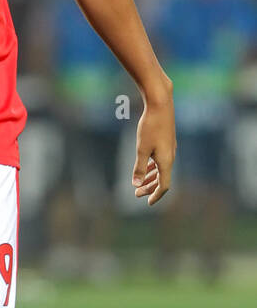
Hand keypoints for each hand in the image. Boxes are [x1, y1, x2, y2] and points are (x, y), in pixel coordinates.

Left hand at [132, 89, 175, 205]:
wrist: (160, 104)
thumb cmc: (150, 126)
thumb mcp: (141, 149)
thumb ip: (139, 167)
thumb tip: (136, 185)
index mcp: (166, 161)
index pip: (164, 185)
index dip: (156, 195)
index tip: (148, 203)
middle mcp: (171, 157)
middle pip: (162, 178)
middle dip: (150, 188)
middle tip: (136, 194)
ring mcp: (170, 149)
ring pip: (161, 169)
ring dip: (151, 178)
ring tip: (140, 184)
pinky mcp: (167, 141)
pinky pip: (161, 160)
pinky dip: (153, 167)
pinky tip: (145, 166)